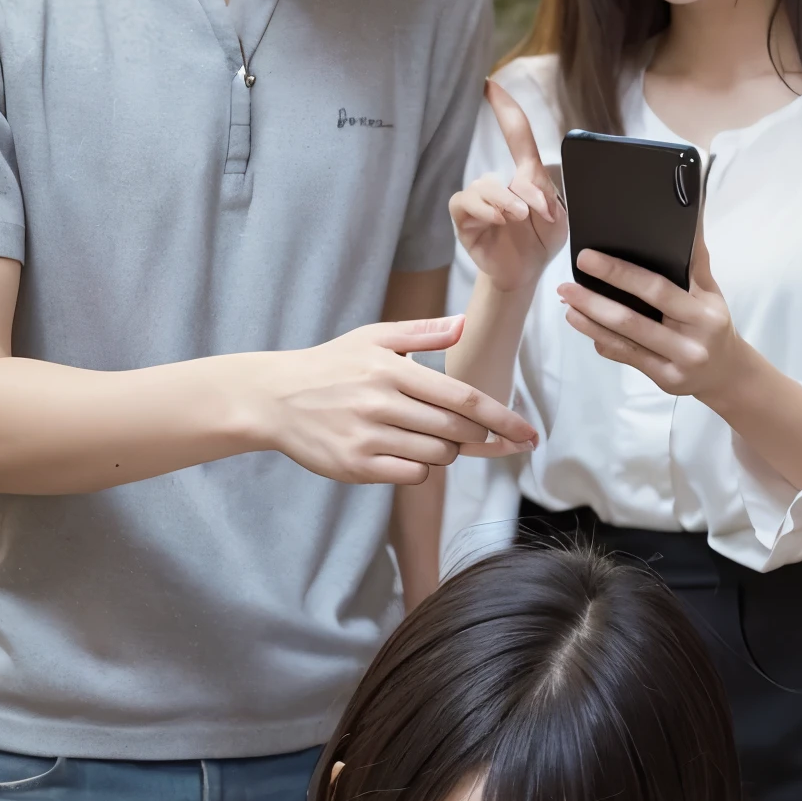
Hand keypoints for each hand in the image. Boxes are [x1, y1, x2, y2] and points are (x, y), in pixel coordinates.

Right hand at [250, 315, 536, 484]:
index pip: (462, 397)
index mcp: (392, 369)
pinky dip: (420, 469)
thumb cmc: (330, 365)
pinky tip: (406, 453)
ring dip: (445, 451)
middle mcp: (381, 403)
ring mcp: (367, 437)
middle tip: (465, 430)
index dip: (500, 418)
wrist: (273, 398)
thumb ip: (421, 332)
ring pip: (436, 456)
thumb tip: (463, 325)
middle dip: (474, 436)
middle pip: (455, 431)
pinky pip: (410, 475)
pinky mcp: (355, 465)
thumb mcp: (373, 337)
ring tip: (426, 436)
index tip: (528, 433)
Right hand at [449, 81, 568, 294]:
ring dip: (507, 201)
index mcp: (524, 176)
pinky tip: (501, 220)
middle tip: (546, 212)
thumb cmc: (541, 241)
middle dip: (529, 190)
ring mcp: (479, 201)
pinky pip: (465, 202)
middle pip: (505, 167)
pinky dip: (485, 209)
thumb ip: (546, 194)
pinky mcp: (465, 219)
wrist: (525, 275)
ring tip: (520, 219)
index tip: (490, 84)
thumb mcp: (558, 218)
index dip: (504, 108)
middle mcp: (499, 183)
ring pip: (485, 185)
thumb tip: (525, 185)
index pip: (515, 133)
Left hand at [557, 231, 739, 410]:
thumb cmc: (712, 324)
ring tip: (568, 304)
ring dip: (590, 322)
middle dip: (595, 300)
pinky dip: (603, 340)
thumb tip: (687, 218)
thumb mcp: (710, 292)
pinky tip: (584, 325)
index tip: (588, 258)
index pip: (657, 290)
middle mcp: (691, 342)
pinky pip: (627, 357)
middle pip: (633, 319)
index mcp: (703, 313)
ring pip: (625, 341)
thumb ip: (695, 260)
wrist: (727, 372)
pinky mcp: (665, 381)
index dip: (619, 274)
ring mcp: (677, 365)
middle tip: (566, 285)